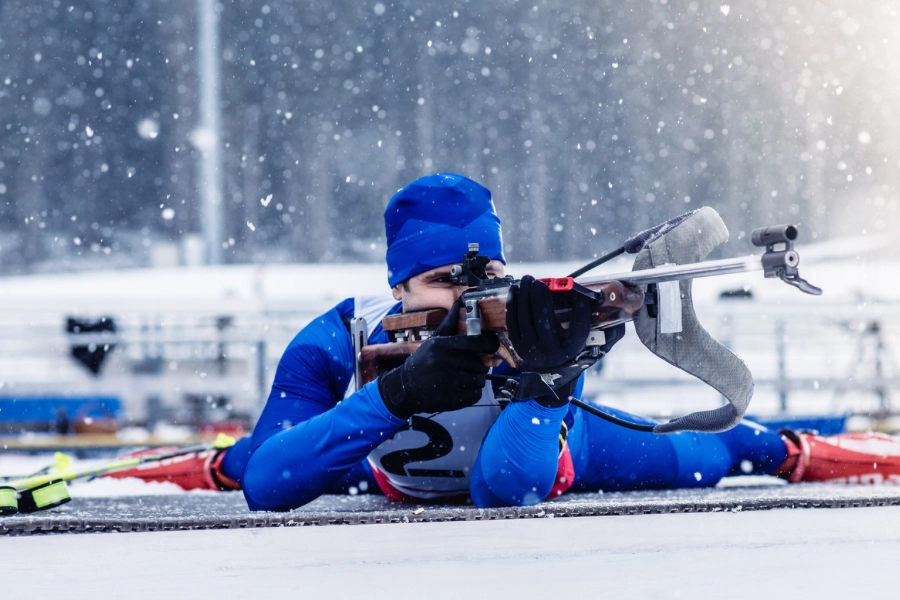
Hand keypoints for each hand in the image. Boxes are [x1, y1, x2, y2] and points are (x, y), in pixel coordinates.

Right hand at [378, 303, 499, 419]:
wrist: (405, 387)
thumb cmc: (423, 361)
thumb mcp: (434, 340)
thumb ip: (450, 323)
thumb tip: (460, 302)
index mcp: (443, 346)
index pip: (477, 343)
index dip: (489, 344)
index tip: (491, 346)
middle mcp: (446, 363)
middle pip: (480, 364)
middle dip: (478, 365)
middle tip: (469, 365)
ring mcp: (448, 382)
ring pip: (479, 380)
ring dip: (475, 379)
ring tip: (463, 377)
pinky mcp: (451, 399)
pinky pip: (475, 395)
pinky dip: (472, 393)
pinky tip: (461, 388)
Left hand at [506, 275, 591, 370]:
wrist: (548, 372)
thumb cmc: (566, 348)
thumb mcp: (579, 340)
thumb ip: (585, 321)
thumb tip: (588, 299)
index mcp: (568, 350)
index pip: (578, 331)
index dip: (580, 313)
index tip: (581, 297)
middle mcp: (549, 352)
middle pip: (543, 319)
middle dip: (539, 296)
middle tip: (538, 281)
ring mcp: (530, 349)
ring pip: (524, 318)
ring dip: (524, 296)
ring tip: (527, 280)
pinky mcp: (517, 345)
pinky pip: (512, 322)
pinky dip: (513, 304)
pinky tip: (515, 290)